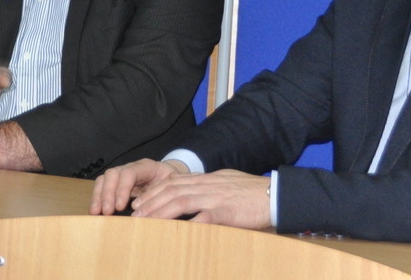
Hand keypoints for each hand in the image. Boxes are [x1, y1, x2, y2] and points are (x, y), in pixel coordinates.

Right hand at [89, 157, 188, 214]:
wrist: (173, 176)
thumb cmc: (174, 183)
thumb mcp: (175, 187)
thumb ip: (166, 196)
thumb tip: (158, 213)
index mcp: (146, 167)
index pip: (129, 173)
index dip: (122, 189)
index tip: (120, 207)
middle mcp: (131, 168)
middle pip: (113, 174)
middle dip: (107, 193)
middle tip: (106, 212)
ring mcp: (122, 175)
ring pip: (105, 179)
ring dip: (99, 196)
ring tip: (96, 213)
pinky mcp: (117, 184)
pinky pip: (103, 187)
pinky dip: (98, 199)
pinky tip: (96, 212)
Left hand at [130, 168, 272, 228]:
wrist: (275, 194)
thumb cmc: (251, 192)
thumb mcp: (226, 182)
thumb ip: (209, 187)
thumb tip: (194, 194)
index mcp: (206, 179)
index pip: (173, 181)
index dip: (154, 190)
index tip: (140, 201)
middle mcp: (207, 186)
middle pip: (171, 190)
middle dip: (150, 201)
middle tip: (135, 213)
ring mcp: (215, 197)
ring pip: (181, 201)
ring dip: (160, 211)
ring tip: (146, 221)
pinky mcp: (226, 212)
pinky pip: (203, 217)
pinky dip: (188, 223)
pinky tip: (175, 231)